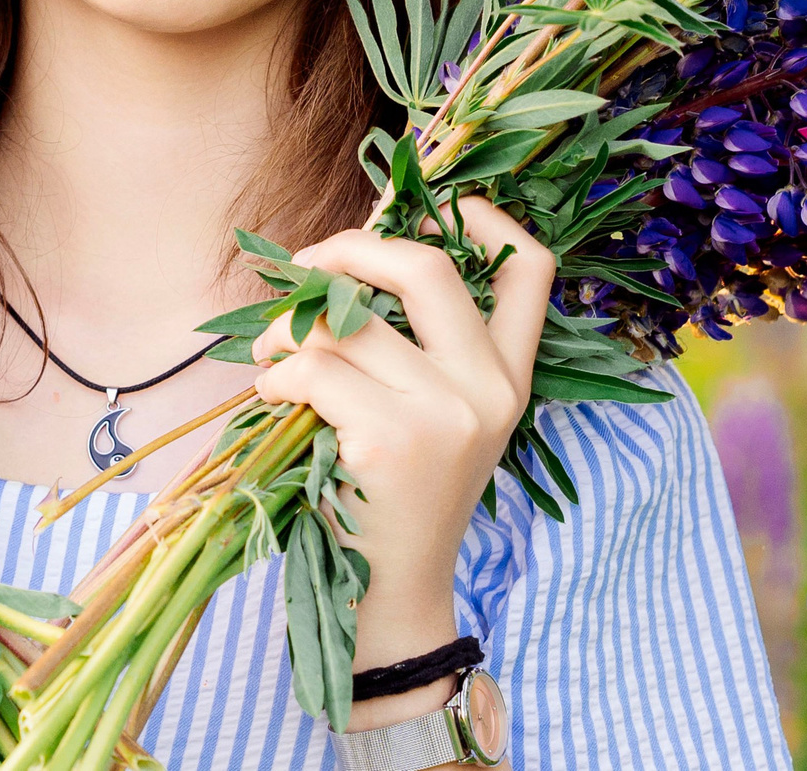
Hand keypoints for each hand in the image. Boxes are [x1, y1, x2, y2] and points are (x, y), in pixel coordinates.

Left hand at [251, 199, 552, 727]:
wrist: (387, 599)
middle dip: (350, 249)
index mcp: (509, 378)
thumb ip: (414, 345)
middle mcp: (489, 390)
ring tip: (273, 361)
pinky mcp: (392, 441)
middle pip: (427, 269)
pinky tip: (274, 402)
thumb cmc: (390, 495)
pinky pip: (313, 367)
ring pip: (347, 321)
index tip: (436, 206)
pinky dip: (276, 376)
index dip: (489, 220)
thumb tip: (350, 252)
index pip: (534, 271)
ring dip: (288, 329)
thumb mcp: (432, 417)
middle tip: (306, 268)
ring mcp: (446, 416)